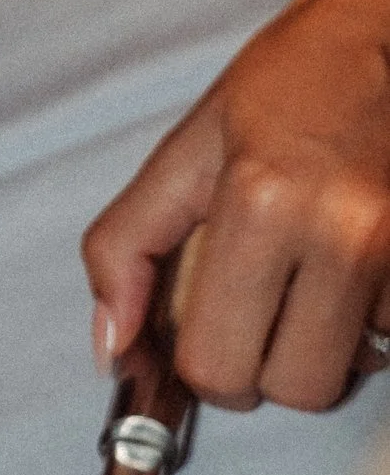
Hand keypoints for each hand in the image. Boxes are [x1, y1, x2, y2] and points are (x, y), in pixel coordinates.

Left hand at [83, 0, 389, 409]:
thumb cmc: (288, 84)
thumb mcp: (187, 151)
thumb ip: (128, 247)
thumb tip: (111, 347)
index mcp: (260, 204)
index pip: (218, 365)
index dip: (205, 372)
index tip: (210, 344)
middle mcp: (342, 232)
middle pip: (296, 390)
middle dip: (269, 372)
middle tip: (261, 323)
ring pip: (355, 370)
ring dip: (328, 345)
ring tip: (315, 280)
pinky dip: (375, 319)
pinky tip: (360, 267)